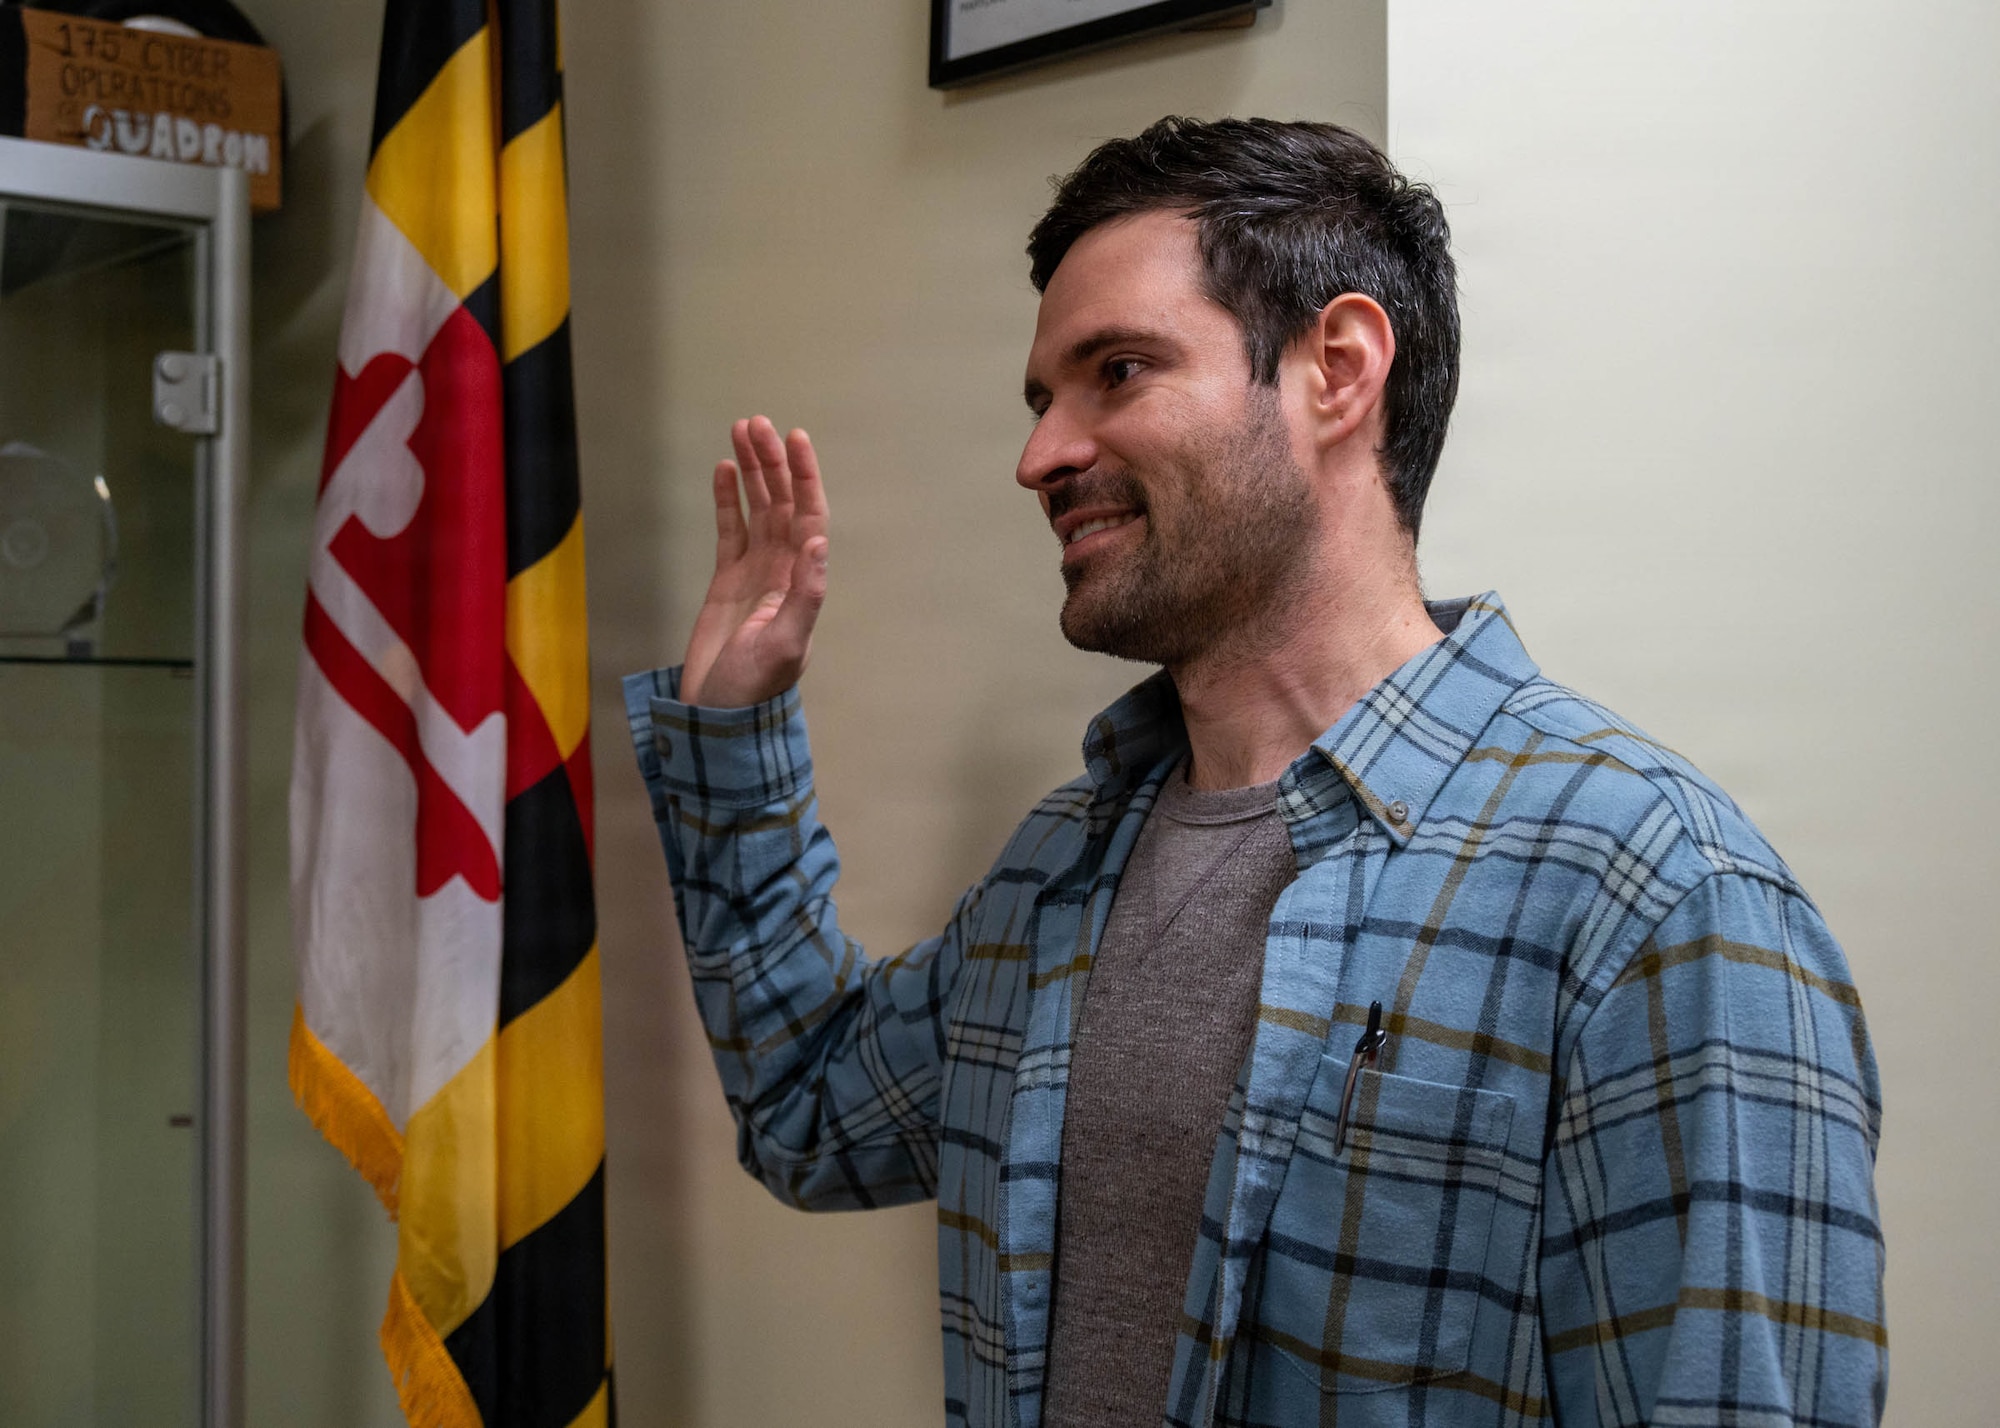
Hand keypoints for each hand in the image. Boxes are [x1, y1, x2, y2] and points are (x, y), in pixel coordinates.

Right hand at [679, 415, 829, 707]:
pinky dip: (729, 501)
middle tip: (756, 423)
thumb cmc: (754, 687)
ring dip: (753, 472)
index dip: (804, 476)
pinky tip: (726, 470)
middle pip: (782, 503)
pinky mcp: (728, 582)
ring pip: (758, 510)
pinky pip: (730, 531)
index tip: (795, 438)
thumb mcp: (785, 644)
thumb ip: (804, 594)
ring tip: (742, 432)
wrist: (720, 716)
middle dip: (772, 462)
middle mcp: (784, 571)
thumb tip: (817, 542)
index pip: (809, 516)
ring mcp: (756, 574)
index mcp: (802, 581)